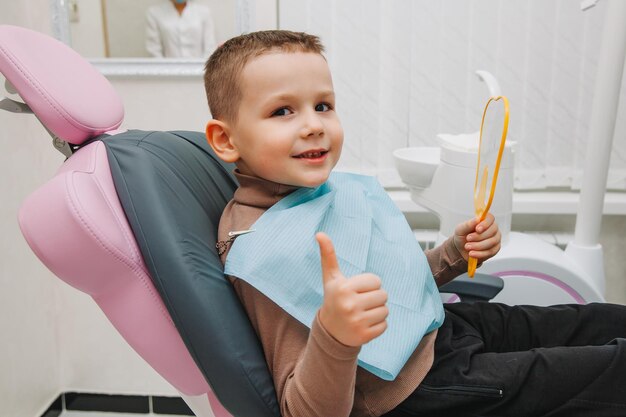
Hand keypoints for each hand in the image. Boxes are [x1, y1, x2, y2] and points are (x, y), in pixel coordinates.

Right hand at [316, 232, 388, 346]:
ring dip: (377, 311)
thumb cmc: (334, 298)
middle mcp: (349, 305)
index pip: (376, 281)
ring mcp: (356, 322)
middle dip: (375, 298)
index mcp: (343, 288)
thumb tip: (319, 233)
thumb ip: (328, 255)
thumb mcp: (331, 278)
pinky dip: (378, 325)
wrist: (330, 331)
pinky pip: (385, 325)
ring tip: (362, 313)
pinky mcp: (364, 336)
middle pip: (383, 295)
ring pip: (385, 310)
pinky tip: (364, 324)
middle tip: (360, 302)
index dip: (369, 285)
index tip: (357, 290)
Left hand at [453, 212, 500, 262]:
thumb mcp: (460, 229)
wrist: (461, 250)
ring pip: (492, 242)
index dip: (485, 224)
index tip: (477, 229)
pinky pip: (491, 251)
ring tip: (467, 247)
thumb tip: (477, 219)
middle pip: (492, 231)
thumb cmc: (462, 236)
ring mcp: (495, 239)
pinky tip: (472, 253)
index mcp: (484, 220)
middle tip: (468, 239)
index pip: (490, 218)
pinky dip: (480, 253)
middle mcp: (493, 229)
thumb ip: (468, 224)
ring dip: (478, 246)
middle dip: (479, 237)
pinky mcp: (495, 249)